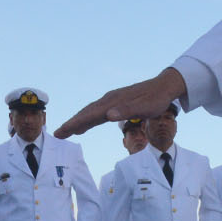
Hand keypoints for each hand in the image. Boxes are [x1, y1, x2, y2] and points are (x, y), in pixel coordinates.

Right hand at [54, 67, 185, 138]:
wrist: (164, 86)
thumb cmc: (156, 99)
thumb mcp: (145, 107)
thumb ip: (126, 111)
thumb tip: (107, 115)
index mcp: (113, 102)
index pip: (89, 114)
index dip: (75, 123)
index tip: (61, 132)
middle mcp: (109, 100)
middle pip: (86, 113)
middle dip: (72, 123)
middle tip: (57, 134)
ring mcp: (112, 101)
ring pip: (91, 112)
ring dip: (78, 121)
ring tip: (67, 131)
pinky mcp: (116, 103)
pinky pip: (98, 112)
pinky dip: (89, 118)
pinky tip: (86, 124)